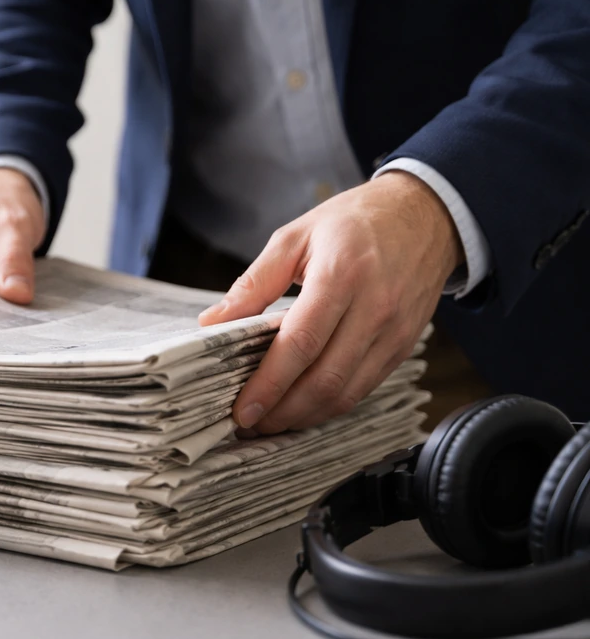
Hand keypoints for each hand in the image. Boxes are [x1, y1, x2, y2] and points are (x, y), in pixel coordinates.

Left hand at [199, 171, 463, 434]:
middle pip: (324, 378)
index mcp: (342, 274)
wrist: (426, 215)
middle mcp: (374, 307)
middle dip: (282, 411)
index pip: (301, 344)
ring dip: (305, 416)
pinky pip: (364, 388)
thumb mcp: (295, 236)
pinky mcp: (404, 346)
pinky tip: (304, 408)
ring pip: (347, 392)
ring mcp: (394, 331)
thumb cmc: (354, 222)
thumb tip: (212, 323)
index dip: (269, 383)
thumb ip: (253, 283)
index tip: (242, 408)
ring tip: (271, 422)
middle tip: (249, 423)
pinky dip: (331, 406)